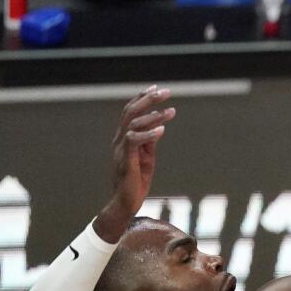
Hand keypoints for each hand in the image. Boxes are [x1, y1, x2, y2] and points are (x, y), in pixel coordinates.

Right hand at [109, 86, 174, 215]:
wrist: (125, 202)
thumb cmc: (136, 180)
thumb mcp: (146, 156)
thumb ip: (150, 141)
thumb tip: (158, 126)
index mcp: (124, 138)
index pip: (130, 112)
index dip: (141, 98)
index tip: (155, 87)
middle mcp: (119, 141)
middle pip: (130, 113)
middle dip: (148, 100)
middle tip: (166, 92)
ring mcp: (121, 150)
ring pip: (133, 125)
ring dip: (154, 116)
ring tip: (171, 111)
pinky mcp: (125, 161)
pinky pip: (134, 142)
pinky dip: (148, 134)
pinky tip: (162, 130)